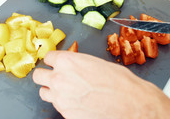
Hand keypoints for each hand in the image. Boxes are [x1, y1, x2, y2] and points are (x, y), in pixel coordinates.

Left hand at [33, 51, 169, 118]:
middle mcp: (59, 78)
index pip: (48, 57)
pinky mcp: (65, 113)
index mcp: (67, 61)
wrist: (131, 104)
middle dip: (46, 75)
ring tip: (64, 90)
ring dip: (51, 90)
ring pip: (43, 92)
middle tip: (54, 76)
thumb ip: (77, 63)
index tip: (56, 63)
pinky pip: (56, 106)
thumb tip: (72, 66)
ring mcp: (60, 97)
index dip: (54, 60)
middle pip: (38, 75)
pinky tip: (76, 101)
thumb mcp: (96, 63)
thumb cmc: (119, 82)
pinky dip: (62, 103)